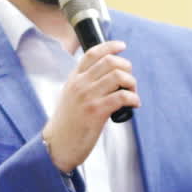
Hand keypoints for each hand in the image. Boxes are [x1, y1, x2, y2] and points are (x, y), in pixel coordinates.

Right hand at [42, 40, 138, 172]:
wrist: (57, 146)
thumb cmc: (67, 125)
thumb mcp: (69, 97)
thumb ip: (82, 84)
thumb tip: (107, 76)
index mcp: (73, 79)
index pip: (92, 53)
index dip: (109, 46)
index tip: (121, 46)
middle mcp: (80, 84)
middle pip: (109, 62)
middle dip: (126, 67)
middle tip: (129, 80)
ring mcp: (88, 97)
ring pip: (118, 76)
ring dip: (131, 83)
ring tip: (132, 93)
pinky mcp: (96, 111)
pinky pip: (122, 96)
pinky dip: (133, 98)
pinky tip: (134, 104)